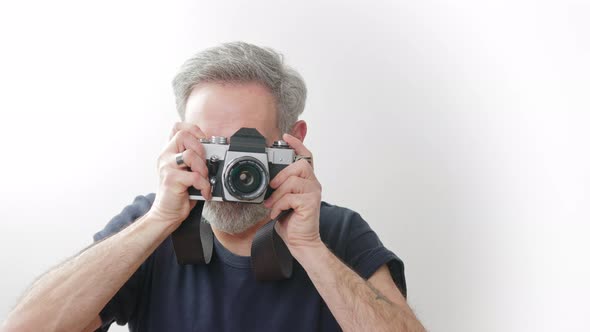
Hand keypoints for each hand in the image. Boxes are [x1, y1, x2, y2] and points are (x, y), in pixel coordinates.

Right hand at [150, 122, 210, 227]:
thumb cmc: (179, 192)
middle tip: (203, 164)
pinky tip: (204, 191)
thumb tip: (213, 151)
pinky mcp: (170, 180)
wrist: (166, 213)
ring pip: (189, 155)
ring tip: (204, 179)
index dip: (193, 129)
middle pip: (183, 136)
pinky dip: (204, 185)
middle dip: (200, 148)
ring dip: (203, 168)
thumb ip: (193, 159)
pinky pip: (194, 176)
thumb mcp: (186, 171)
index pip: (177, 127)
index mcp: (169, 152)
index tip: (203, 140)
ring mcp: (166, 167)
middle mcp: (165, 156)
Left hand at [264, 134, 322, 254]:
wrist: (299, 241)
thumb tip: (267, 180)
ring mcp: (314, 193)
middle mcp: (313, 184)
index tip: (286, 136)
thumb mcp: (283, 199)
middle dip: (282, 174)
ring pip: (293, 181)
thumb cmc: (291, 221)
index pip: (306, 156)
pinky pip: (290, 197)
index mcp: (307, 181)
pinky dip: (279, 205)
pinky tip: (276, 213)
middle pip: (300, 165)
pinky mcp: (311, 203)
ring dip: (277, 194)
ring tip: (272, 205)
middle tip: (272, 187)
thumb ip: (280, 187)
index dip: (297, 144)